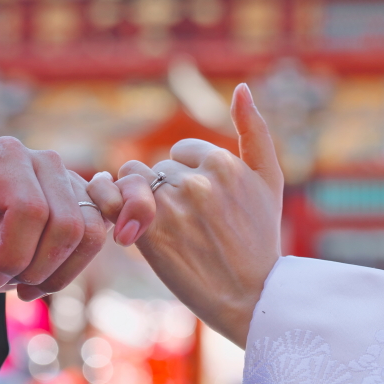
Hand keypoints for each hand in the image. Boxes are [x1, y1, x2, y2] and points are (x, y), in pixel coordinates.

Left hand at [0, 137, 155, 309]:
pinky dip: (78, 265)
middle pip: (65, 223)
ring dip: (60, 272)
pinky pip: (102, 233)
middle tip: (10, 282)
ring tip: (29, 285)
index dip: (16, 254)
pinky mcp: (87, 201)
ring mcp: (70, 179)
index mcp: (5, 156)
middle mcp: (43, 159)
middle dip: (38, 266)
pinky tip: (51, 277)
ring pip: (91, 231)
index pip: (30, 209)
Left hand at [92, 83, 282, 346]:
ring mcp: (171, 205)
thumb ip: (255, 130)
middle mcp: (195, 179)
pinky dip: (114, 207)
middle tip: (185, 223)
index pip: (181, 151)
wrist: (252, 296)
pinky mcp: (149, 230)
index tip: (200, 204)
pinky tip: (128, 226)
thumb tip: (240, 87)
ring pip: (133, 180)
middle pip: (156, 168)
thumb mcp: (269, 180)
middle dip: (164, 191)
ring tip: (160, 227)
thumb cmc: (260, 238)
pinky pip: (114, 199)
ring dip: (140, 200)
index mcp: (222, 162)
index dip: (187, 177)